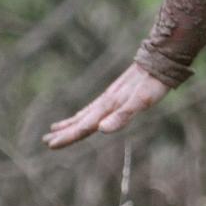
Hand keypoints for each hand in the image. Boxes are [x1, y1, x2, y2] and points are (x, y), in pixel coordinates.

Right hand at [44, 63, 169, 149]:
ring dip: (70, 124)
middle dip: (64, 133)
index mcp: (108, 107)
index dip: (68, 137)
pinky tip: (81, 115)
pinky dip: (83, 114)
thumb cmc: (152, 83)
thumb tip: (101, 130)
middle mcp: (105, 103)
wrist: (160, 59)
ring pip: (84, 114)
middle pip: (81, 121)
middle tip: (46, 142)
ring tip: (53, 130)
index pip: (84, 126)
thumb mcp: (141, 102)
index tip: (51, 145)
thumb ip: (122, 116)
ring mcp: (109, 97)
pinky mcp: (116, 94)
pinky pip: (93, 108)